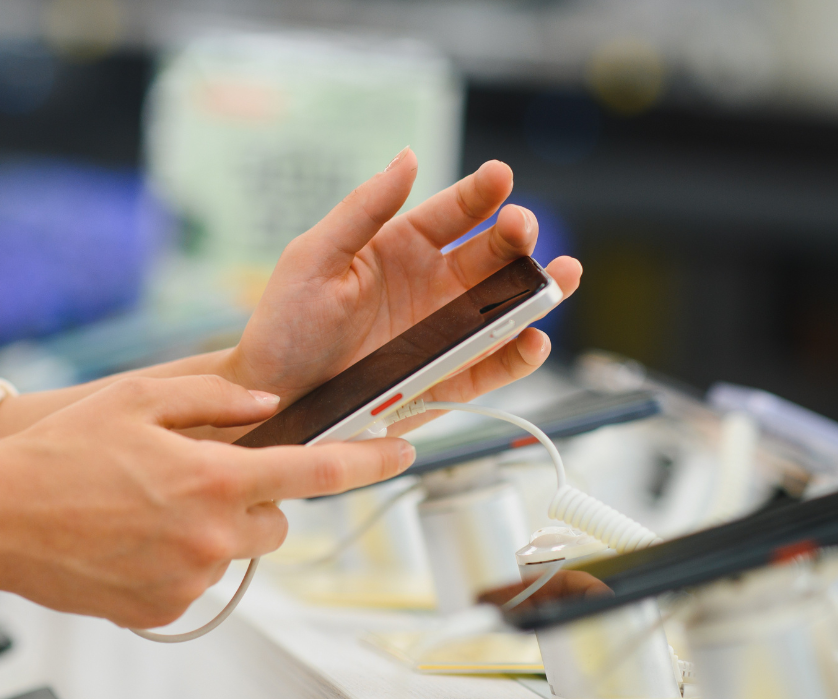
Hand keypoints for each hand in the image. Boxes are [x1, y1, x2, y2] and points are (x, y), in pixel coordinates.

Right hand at [0, 375, 413, 628]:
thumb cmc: (60, 453)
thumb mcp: (140, 400)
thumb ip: (218, 400)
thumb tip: (271, 406)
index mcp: (214, 478)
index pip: (316, 471)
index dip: (368, 460)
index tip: (402, 449)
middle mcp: (211, 536)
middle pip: (277, 521)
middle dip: (255, 499)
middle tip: (201, 480)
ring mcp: (189, 579)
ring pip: (237, 552)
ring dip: (214, 531)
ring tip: (149, 510)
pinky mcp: (164, 610)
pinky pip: (198, 582)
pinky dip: (180, 562)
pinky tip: (133, 541)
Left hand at [223, 150, 582, 430]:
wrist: (273, 404)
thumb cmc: (284, 329)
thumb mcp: (314, 258)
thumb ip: (363, 209)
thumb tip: (408, 156)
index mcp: (400, 250)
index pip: (452, 213)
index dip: (480, 194)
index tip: (500, 176)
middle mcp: (432, 288)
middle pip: (491, 255)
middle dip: (515, 237)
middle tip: (522, 229)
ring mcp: (445, 335)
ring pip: (507, 308)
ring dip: (540, 292)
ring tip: (564, 276)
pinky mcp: (449, 382)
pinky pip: (494, 367)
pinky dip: (519, 355)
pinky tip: (533, 339)